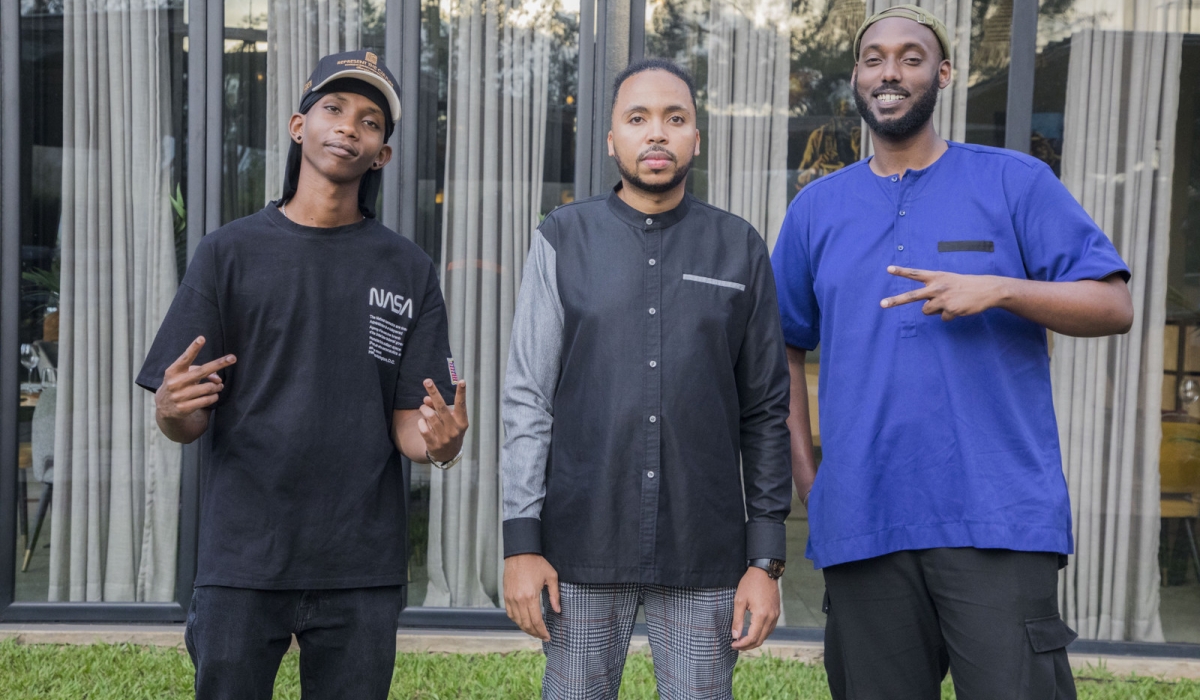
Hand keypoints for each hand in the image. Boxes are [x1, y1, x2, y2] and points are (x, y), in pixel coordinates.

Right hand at [155, 336, 235, 419]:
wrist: (164, 407)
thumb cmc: (178, 384)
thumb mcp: (182, 375)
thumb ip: (199, 371)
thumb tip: (218, 378)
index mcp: (173, 371)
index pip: (185, 358)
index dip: (193, 348)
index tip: (202, 338)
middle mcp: (175, 383)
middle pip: (202, 371)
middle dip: (218, 364)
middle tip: (233, 358)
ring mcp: (179, 396)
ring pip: (208, 388)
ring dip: (217, 386)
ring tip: (219, 386)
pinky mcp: (184, 408)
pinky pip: (207, 400)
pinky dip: (214, 396)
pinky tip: (214, 395)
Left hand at [419, 379, 468, 461]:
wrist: (448, 454)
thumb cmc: (449, 430)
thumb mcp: (449, 419)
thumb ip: (438, 408)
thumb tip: (426, 398)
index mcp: (462, 422)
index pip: (461, 405)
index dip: (461, 393)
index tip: (462, 381)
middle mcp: (455, 429)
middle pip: (442, 408)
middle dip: (434, 393)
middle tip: (427, 381)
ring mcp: (445, 438)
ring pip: (430, 416)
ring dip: (424, 409)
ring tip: (423, 408)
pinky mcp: (434, 444)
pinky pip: (423, 428)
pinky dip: (421, 422)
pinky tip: (422, 422)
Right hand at [503, 554, 559, 640]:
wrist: (519, 553)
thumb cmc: (536, 563)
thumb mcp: (551, 576)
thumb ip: (555, 595)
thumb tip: (557, 610)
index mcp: (531, 597)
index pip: (536, 621)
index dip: (542, 631)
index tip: (547, 636)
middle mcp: (519, 600)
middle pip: (526, 624)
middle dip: (535, 633)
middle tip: (542, 637)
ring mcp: (510, 599)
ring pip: (517, 621)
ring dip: (525, 629)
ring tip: (534, 632)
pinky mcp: (506, 596)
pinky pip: (510, 614)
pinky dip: (517, 621)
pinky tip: (523, 622)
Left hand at [731, 566, 779, 650]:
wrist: (765, 571)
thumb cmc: (750, 583)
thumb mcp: (739, 600)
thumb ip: (737, 620)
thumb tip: (735, 636)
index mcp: (761, 615)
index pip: (752, 638)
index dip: (742, 644)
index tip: (733, 644)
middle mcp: (771, 618)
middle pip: (760, 640)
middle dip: (748, 645)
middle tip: (736, 645)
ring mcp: (775, 616)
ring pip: (766, 635)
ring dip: (755, 641)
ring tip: (743, 641)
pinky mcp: (776, 613)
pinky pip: (770, 629)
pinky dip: (761, 634)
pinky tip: (753, 633)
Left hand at [880, 266, 1007, 320]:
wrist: (987, 289)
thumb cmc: (964, 285)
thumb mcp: (948, 280)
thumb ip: (933, 289)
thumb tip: (924, 308)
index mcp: (936, 277)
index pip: (915, 273)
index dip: (901, 271)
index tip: (888, 269)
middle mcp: (937, 287)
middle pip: (912, 296)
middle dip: (896, 301)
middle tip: (882, 304)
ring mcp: (943, 299)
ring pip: (927, 311)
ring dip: (935, 310)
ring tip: (950, 302)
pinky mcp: (950, 310)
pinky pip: (942, 318)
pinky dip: (950, 315)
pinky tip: (960, 308)